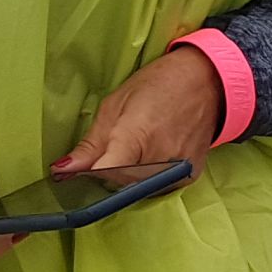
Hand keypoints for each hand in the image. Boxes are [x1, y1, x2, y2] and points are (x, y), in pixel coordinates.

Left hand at [55, 45, 222, 180]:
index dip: (85, 177)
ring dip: (127, 178)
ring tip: (135, 150)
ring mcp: (177, 170)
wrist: (208, 81)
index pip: (104, 174)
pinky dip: (148, 179)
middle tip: (110, 152)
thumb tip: (63, 170)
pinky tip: (151, 157)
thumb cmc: (159, 84)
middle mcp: (159, 157)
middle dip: (107, 174)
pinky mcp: (189, 177)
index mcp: (136, 134)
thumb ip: (91, 143)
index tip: (74, 174)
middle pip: (118, 185)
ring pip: (138, 190)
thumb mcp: (116, 104)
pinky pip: (158, 190)